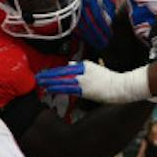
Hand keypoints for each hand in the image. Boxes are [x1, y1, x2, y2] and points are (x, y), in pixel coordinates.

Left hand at [36, 60, 151, 103]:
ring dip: (49, 82)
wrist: (120, 86)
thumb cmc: (107, 78)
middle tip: (36, 78)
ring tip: (40, 84)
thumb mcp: (93, 67)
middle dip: (47, 76)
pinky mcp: (84, 91)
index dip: (51, 71)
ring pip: (62, 81)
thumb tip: (68, 65)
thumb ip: (80, 66)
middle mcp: (81, 72)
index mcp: (83, 66)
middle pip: (60, 74)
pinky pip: (67, 89)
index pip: (63, 68)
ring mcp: (82, 82)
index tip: (42, 73)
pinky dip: (57, 88)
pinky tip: (50, 89)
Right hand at [75, 0, 115, 51]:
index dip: (104, 28)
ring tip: (98, 45)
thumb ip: (109, 8)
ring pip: (81, 28)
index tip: (110, 35)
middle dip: (98, 36)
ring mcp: (72, 10)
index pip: (98, 17)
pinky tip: (88, 41)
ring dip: (90, 39)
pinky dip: (82, 36)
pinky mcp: (67, 15)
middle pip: (89, 25)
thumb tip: (110, 22)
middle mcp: (80, 4)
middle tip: (105, 44)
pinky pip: (75, 28)